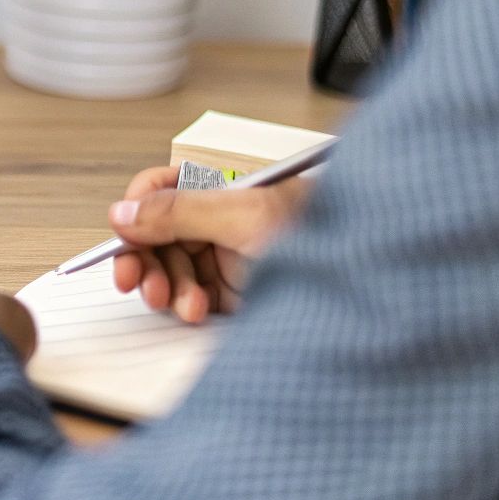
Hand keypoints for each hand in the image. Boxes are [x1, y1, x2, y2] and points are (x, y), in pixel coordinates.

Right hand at [110, 166, 309, 322]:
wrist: (375, 297)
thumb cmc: (329, 242)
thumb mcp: (245, 219)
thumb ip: (179, 211)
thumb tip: (123, 211)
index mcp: (227, 187)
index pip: (163, 188)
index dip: (138, 212)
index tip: (124, 237)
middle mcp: (223, 218)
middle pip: (158, 233)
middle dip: (147, 259)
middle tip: (137, 282)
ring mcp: (227, 257)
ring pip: (169, 268)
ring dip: (167, 287)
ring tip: (180, 303)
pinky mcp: (234, 294)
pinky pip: (188, 296)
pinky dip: (183, 306)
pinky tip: (194, 312)